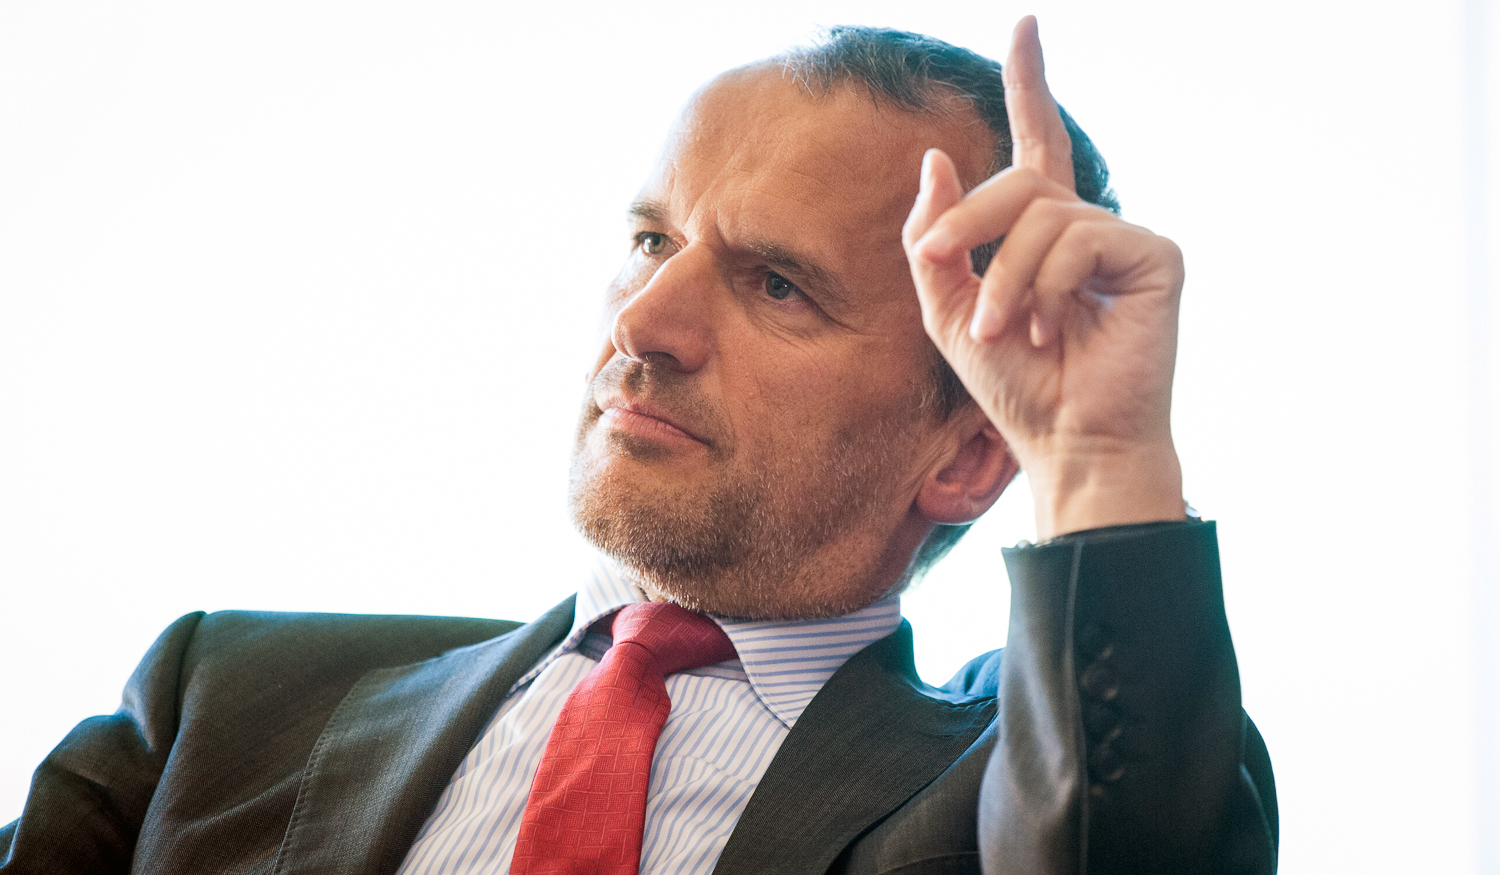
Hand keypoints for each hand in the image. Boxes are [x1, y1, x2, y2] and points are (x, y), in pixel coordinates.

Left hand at [902, 16, 1186, 539]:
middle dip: (969, 225)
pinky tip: (1049, 328)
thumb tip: (936, 156)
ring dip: (1004, 278)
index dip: (1031, 84)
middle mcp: (1087, 225)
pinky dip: (1047, 285)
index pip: (1037, 144)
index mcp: (1043, 233)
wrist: (1066, 441)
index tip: (1026, 26)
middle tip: (949, 278)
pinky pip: (1079, 238)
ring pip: (1041, 214)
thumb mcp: (947, 310)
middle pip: (1019, 178)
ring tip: (1006, 332)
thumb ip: (934, 237)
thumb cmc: (1014, 387)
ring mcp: (1125, 237)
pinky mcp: (1156, 256)